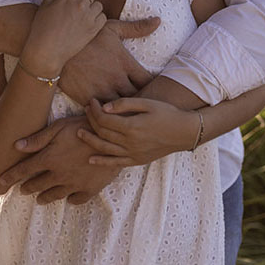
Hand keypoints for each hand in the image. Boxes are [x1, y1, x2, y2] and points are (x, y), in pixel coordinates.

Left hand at [0, 115, 120, 204]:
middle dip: (28, 187)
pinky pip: (76, 199)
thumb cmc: (85, 126)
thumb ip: (38, 139)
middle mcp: (59, 175)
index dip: (10, 176)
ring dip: (44, 197)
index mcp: (49, 159)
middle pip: (37, 185)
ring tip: (40, 198)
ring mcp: (75, 183)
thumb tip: (16, 147)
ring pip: (54, 195)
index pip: (24, 170)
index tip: (0, 183)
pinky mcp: (90, 188)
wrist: (114, 137)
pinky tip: (69, 197)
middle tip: (22, 190)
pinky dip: (70, 199)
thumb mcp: (60, 126)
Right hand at [20, 0, 105, 77]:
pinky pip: (102, 17)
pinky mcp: (94, 28)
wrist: (46, 52)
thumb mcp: (45, 4)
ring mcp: (89, 16)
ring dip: (92, 10)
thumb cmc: (42, 28)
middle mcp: (81, 4)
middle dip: (85, 0)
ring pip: (98, 5)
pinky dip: (97, 20)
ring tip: (81, 18)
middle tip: (76, 10)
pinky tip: (87, 24)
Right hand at [58, 17, 159, 104]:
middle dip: (141, 101)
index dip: (152, 86)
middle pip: (138, 98)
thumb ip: (137, 28)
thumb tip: (158, 20)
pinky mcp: (86, 100)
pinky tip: (110, 114)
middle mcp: (116, 79)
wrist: (54, 47)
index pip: (148, 81)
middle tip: (142, 104)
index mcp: (125, 63)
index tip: (151, 88)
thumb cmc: (86, 37)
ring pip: (120, 109)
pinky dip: (107, 115)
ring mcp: (101, 91)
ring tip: (128, 112)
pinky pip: (102, 114)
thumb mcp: (112, 28)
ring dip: (125, 111)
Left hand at [79, 97, 198, 165]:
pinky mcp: (137, 160)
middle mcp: (129, 142)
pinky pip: (115, 163)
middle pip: (102, 132)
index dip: (94, 109)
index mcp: (131, 126)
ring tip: (79, 132)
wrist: (185, 132)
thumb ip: (126, 104)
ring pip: (104, 148)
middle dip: (91, 120)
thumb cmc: (168, 113)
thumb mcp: (148, 103)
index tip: (92, 101)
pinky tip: (91, 158)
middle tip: (86, 110)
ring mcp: (132, 153)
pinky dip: (102, 161)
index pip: (104, 119)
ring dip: (90, 140)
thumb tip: (105, 106)